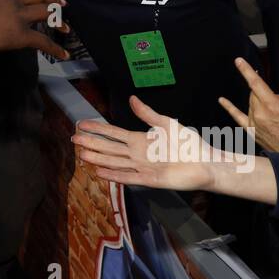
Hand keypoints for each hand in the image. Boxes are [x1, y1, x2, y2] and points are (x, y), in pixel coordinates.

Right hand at [0, 0, 68, 59]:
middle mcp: (16, 0)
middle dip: (53, 2)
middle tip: (63, 4)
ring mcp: (20, 16)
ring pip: (46, 15)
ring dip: (58, 21)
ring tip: (66, 28)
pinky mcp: (22, 34)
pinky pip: (43, 41)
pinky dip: (55, 48)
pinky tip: (63, 54)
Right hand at [72, 97, 228, 190]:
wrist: (205, 162)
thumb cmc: (189, 144)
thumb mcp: (167, 123)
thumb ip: (147, 114)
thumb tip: (132, 99)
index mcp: (140, 140)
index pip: (113, 133)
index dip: (97, 129)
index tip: (81, 124)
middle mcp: (137, 154)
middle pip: (109, 148)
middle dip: (91, 143)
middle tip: (73, 139)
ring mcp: (142, 167)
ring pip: (114, 162)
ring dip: (98, 159)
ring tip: (81, 155)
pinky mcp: (150, 179)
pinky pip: (128, 177)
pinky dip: (114, 174)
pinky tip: (100, 172)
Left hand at [218, 57, 278, 156]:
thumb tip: (274, 97)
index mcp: (275, 108)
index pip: (257, 84)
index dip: (247, 71)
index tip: (238, 60)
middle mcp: (261, 116)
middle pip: (255, 94)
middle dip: (263, 92)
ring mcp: (255, 126)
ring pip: (251, 104)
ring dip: (259, 102)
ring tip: (278, 116)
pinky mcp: (253, 134)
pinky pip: (238, 118)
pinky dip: (230, 108)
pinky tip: (222, 99)